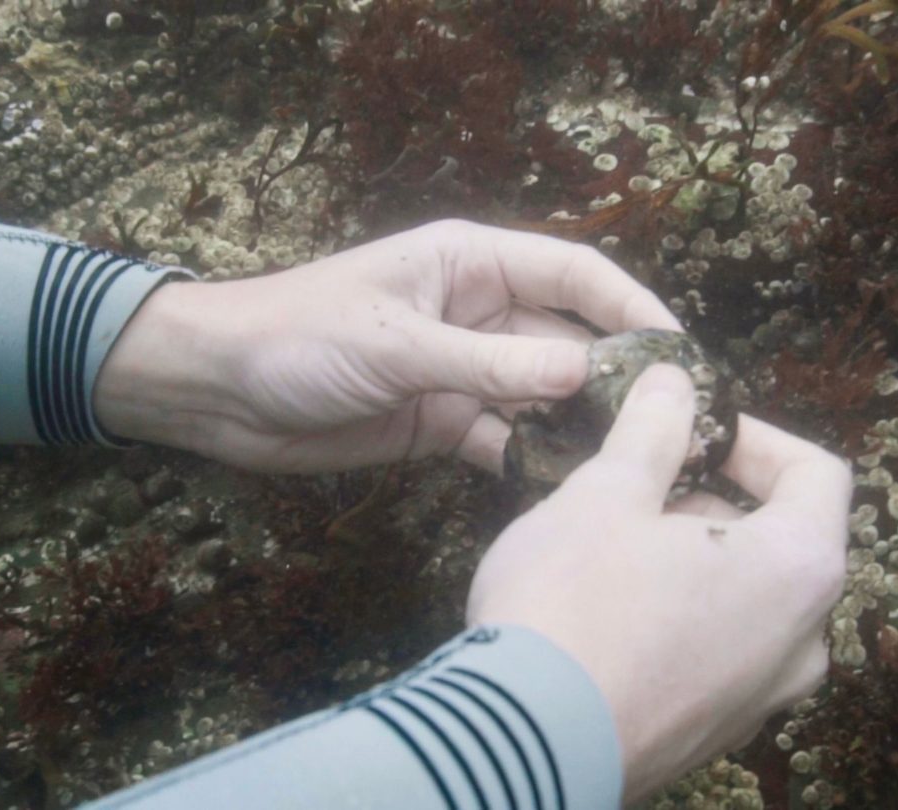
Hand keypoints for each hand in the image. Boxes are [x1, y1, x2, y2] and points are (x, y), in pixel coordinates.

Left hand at [94, 219, 679, 472]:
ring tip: (633, 462)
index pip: (572, 271)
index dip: (629, 305)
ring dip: (579, 423)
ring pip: (542, 394)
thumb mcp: (398, 344)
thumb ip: (490, 363)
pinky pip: (505, 438)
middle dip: (613, 374)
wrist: (218, 391)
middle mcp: (477, 311)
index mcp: (470, 263)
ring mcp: (462, 370)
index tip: (679, 350)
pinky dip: (533, 458)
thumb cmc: (299, 338)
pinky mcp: (441, 422)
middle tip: (671, 423)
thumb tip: (583, 371)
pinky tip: (568, 486)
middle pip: (567, 337)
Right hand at [466, 365, 850, 803]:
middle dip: (712, 499)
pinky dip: (682, 617)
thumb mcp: (606, 493)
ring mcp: (764, 699)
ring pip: (749, 600)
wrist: (525, 744)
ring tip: (613, 549)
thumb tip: (676, 379)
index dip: (755, 436)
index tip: (692, 430)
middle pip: (783, 539)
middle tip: (635, 487)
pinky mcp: (717, 735)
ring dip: (694, 559)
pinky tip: (609, 614)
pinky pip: (720, 653)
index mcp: (800, 568)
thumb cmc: (574, 602)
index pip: (818, 472)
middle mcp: (805, 641)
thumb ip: (654, 429)